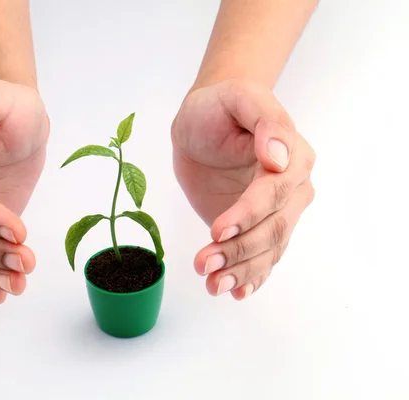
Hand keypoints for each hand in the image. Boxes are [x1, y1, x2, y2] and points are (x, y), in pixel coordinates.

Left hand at [171, 79, 314, 299]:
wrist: (200, 125)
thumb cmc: (219, 106)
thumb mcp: (239, 99)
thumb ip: (265, 121)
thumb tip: (279, 157)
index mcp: (293, 158)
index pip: (274, 193)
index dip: (248, 214)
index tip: (217, 229)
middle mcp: (292, 190)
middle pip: (272, 229)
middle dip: (239, 250)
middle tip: (203, 263)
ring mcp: (275, 212)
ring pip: (267, 250)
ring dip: (241, 271)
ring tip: (212, 285)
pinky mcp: (254, 227)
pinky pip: (261, 258)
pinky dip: (250, 278)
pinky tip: (234, 292)